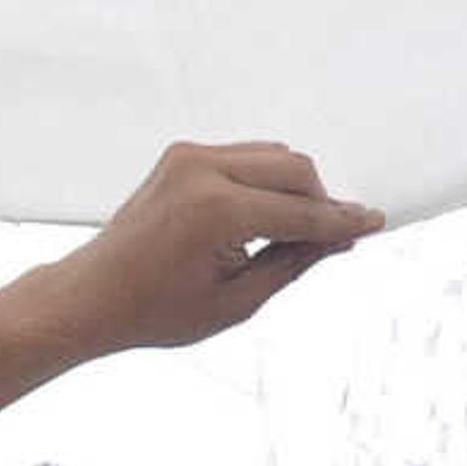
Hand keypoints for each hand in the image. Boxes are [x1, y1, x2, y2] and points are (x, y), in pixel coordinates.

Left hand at [42, 141, 384, 354]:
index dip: (341, 222)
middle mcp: (202, 171)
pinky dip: (264, 181)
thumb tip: (338, 239)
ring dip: (293, 189)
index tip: (374, 223)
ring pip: (273, 156)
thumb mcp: (236, 302)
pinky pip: (245, 157)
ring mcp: (188, 157)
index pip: (301, 212)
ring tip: (293, 233)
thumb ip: (293, 262)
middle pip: (295, 169)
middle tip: (331, 238)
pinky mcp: (181, 155)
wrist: (93, 296)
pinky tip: (264, 216)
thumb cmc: (154, 311)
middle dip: (320, 201)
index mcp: (217, 211)